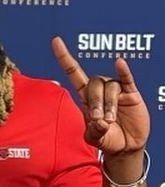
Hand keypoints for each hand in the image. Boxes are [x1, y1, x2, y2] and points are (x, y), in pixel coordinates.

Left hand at [51, 36, 149, 154]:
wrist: (126, 146)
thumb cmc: (107, 139)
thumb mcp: (95, 139)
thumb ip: (94, 132)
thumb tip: (100, 122)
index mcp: (85, 97)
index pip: (73, 72)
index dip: (64, 57)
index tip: (56, 40)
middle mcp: (99, 90)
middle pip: (93, 84)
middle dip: (96, 103)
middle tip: (100, 121)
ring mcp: (115, 91)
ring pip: (110, 87)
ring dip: (109, 104)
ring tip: (111, 121)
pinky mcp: (131, 93)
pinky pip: (126, 79)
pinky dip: (123, 71)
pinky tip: (119, 63)